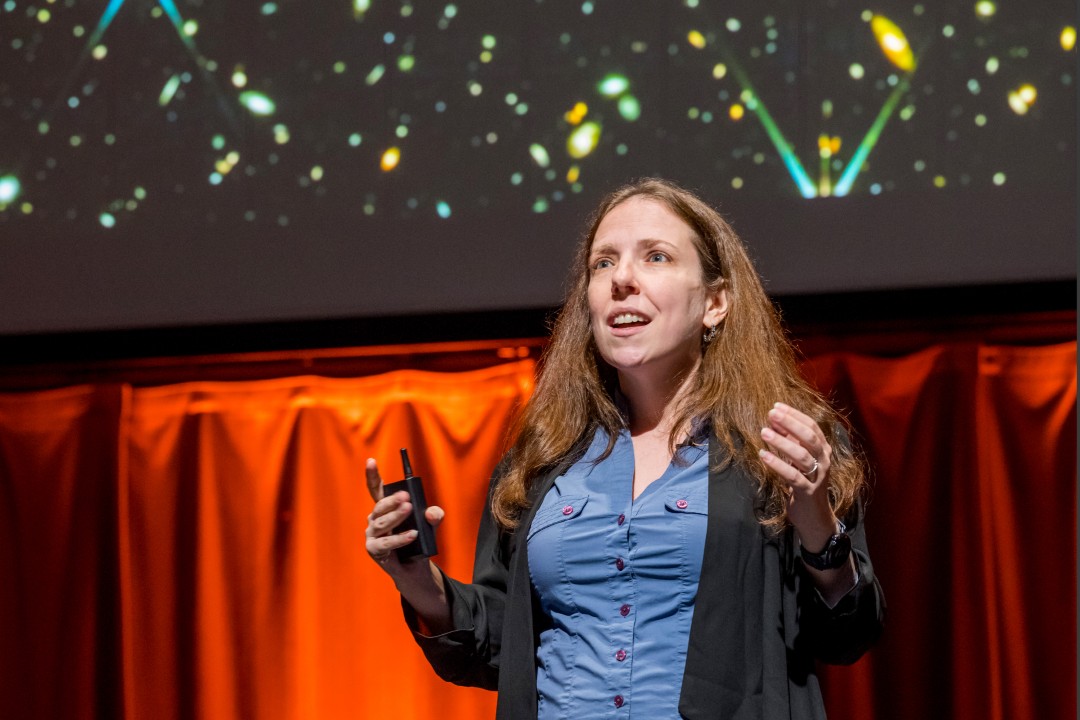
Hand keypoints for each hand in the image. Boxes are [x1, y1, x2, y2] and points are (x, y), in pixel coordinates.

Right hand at [364, 458, 444, 574]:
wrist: (414, 567)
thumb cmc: (418, 539)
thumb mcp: (430, 525)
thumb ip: (434, 515)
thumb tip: (432, 513)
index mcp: (384, 508)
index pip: (376, 489)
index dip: (372, 475)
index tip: (371, 460)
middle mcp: (375, 519)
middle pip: (380, 505)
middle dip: (392, 500)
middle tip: (405, 496)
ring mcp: (372, 534)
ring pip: (381, 523)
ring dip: (395, 516)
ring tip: (408, 509)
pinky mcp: (374, 549)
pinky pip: (386, 543)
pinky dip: (399, 538)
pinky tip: (412, 535)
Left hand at [758, 402, 836, 551]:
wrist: (814, 518)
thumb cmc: (805, 485)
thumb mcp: (798, 461)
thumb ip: (790, 443)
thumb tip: (776, 422)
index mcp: (823, 451)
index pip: (812, 427)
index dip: (794, 415)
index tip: (777, 406)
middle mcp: (824, 461)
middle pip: (809, 437)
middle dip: (790, 423)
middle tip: (771, 413)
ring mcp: (818, 477)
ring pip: (802, 455)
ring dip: (782, 442)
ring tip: (764, 432)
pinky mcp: (808, 492)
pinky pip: (793, 476)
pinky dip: (777, 464)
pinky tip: (763, 455)